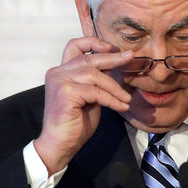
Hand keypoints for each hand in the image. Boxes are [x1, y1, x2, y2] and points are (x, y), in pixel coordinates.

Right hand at [34, 37, 132, 173]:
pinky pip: (96, 92)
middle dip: (112, 58)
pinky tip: (121, 106)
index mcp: (61, 72)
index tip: (111, 48)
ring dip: (114, 87)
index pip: (74, 46)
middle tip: (130, 57)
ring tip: (126, 98)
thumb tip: (116, 68)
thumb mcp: (89, 96)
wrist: (59, 145)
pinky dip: (112, 99)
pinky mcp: (66, 93)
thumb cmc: (74, 123)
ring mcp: (60, 82)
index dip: (93, 42)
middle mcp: (57, 73)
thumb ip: (96, 82)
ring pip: (95, 74)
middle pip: (88, 58)